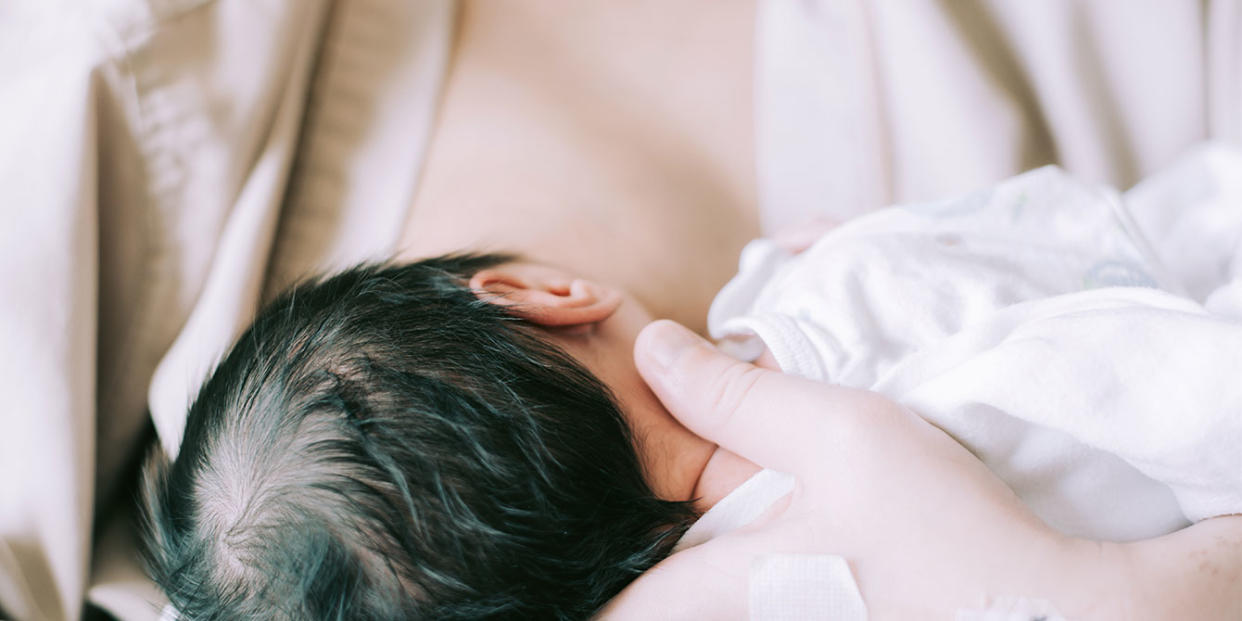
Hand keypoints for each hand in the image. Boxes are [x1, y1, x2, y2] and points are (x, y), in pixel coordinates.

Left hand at [600, 320, 1123, 619]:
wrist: (1046, 608)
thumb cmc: (938, 528)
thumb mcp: (833, 434)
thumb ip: (732, 396)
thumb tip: (653, 355)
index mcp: (723, 585)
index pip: (613, 608)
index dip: (570, 586)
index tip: (533, 561)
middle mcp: (745, 616)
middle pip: (654, 596)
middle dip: (626, 554)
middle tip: (595, 494)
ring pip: (706, 589)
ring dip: (681, 551)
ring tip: (671, 499)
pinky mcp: (825, 617)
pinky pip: (752, 592)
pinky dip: (733, 556)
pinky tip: (765, 511)